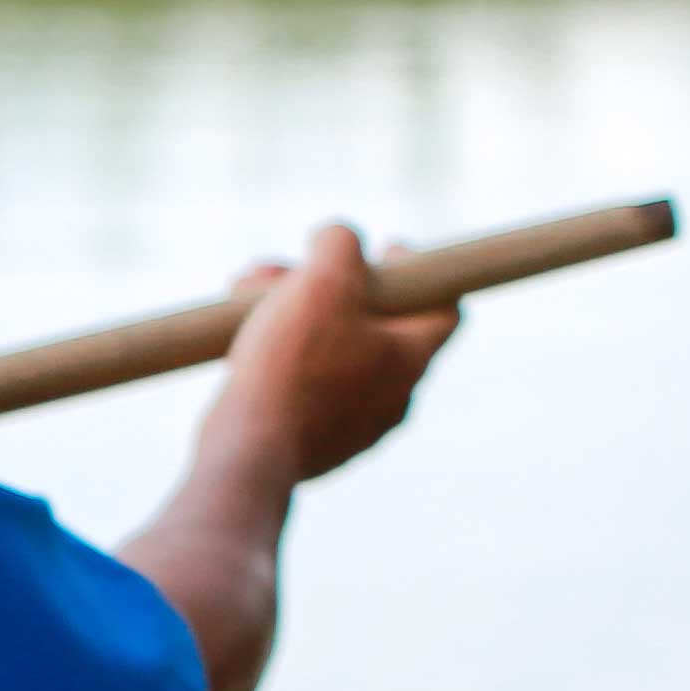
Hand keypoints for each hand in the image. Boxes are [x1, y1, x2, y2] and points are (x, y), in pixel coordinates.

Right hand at [208, 220, 457, 484]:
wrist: (249, 451)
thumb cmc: (291, 365)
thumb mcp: (322, 279)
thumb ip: (340, 244)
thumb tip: (337, 239)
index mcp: (411, 358)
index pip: (446, 309)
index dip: (420, 273)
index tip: (385, 253)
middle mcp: (393, 396)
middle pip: (374, 324)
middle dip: (328, 288)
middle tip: (284, 271)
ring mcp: (355, 426)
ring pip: (333, 353)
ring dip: (296, 319)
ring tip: (246, 301)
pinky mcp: (316, 444)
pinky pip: (307, 388)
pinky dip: (282, 359)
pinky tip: (243, 345)